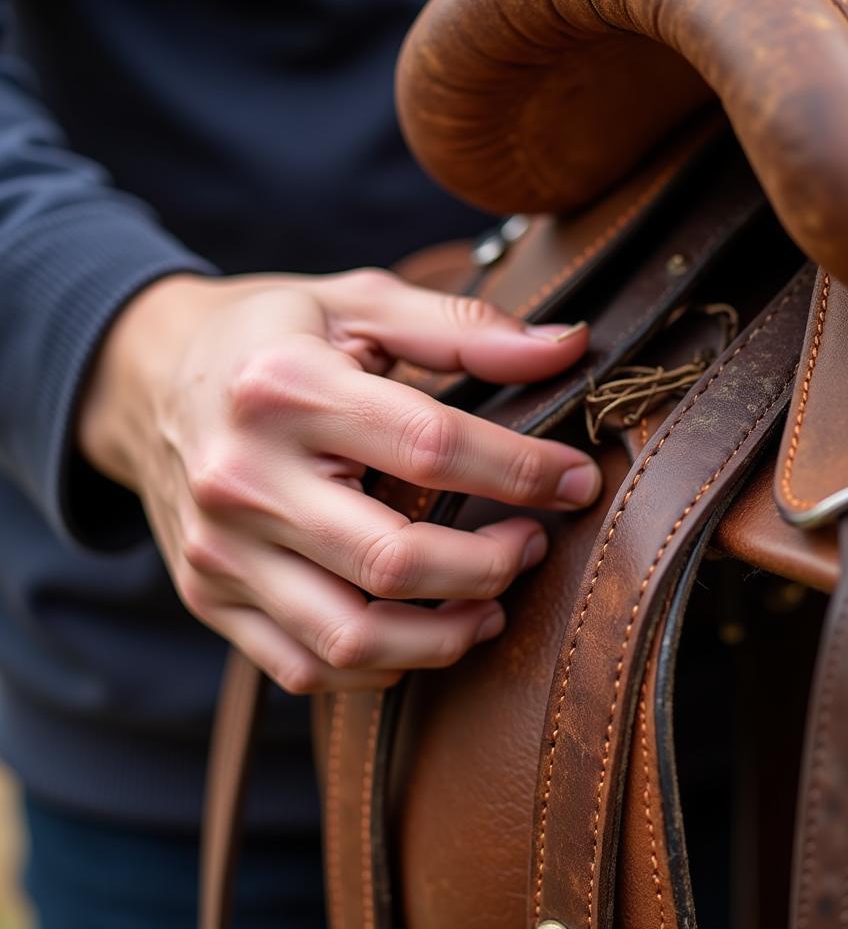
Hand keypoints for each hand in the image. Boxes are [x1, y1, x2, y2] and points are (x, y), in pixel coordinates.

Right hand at [79, 268, 599, 693]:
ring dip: (447, 635)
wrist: (144, 378)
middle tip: (532, 543)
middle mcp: (242, 477)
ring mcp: (219, 549)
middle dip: (493, 564)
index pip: (432, 448)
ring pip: (353, 637)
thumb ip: (464, 327)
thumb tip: (568, 347)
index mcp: (285, 387)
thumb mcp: (359, 305)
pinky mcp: (208, 595)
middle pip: (396, 560)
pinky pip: (307, 667)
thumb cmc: (268, 335)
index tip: (577, 481)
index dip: (525, 472)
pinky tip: (422, 629)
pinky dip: (383, 665)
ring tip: (493, 602)